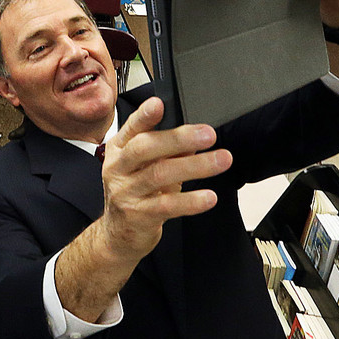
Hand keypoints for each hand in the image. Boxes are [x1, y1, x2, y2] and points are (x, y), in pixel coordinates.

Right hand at [95, 98, 231, 262]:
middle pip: (145, 148)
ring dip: (195, 166)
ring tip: (221, 161)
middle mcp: (118, 168)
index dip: (144, 116)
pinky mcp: (138, 215)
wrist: (120, 234)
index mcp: (119, 151)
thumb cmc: (135, 194)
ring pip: (159, 174)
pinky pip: (166, 206)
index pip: (131, 128)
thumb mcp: (145, 167)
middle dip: (178, 138)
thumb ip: (166, 151)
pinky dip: (191, 201)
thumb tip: (195, 135)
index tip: (159, 104)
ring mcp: (125, 192)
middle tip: (208, 134)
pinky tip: (209, 197)